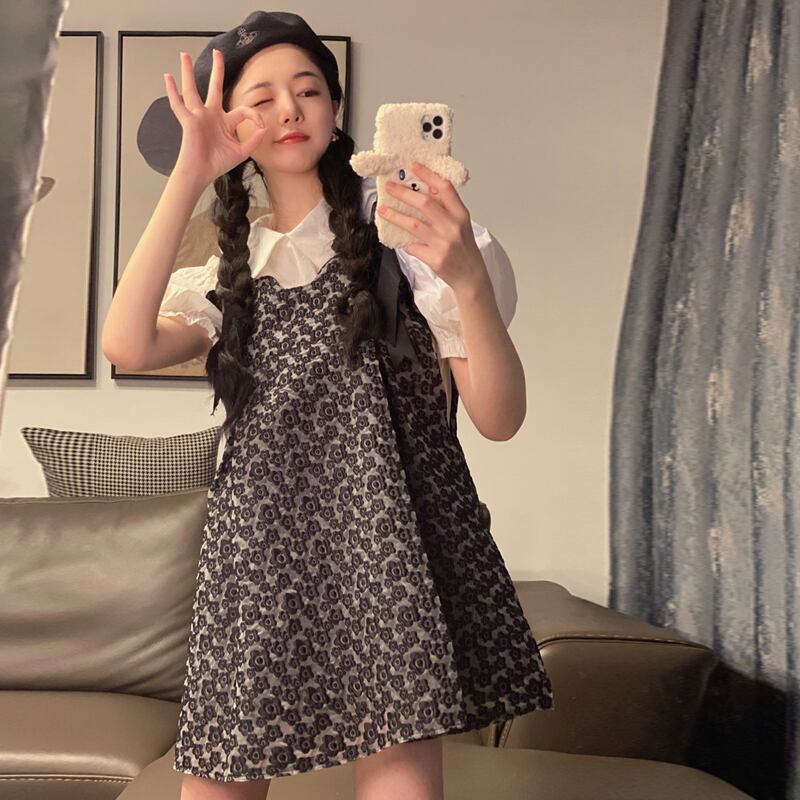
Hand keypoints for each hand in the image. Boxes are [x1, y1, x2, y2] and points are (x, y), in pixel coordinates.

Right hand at [164, 49, 268, 184]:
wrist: (201, 173)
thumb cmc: (217, 164)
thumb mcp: (241, 152)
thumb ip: (253, 140)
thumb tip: (264, 129)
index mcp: (225, 122)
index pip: (243, 111)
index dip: (254, 115)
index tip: (261, 124)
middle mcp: (211, 115)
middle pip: (214, 87)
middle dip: (217, 70)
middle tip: (218, 53)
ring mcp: (199, 116)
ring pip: (192, 90)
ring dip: (188, 72)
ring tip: (184, 55)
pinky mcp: (189, 121)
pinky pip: (178, 104)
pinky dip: (172, 91)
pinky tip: (168, 77)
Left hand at [379, 161, 488, 296]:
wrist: (470, 276)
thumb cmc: (464, 248)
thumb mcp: (461, 224)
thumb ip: (446, 208)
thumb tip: (424, 190)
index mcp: (461, 215)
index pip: (444, 188)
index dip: (427, 174)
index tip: (413, 166)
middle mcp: (453, 227)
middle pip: (424, 203)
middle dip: (403, 193)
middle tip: (390, 187)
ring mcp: (443, 244)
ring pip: (413, 225)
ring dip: (395, 216)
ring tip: (383, 210)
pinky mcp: (434, 259)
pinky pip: (412, 247)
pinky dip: (404, 242)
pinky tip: (398, 238)